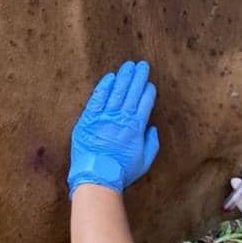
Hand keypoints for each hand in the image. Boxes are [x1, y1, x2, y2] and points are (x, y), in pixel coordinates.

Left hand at [68, 60, 159, 196]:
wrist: (97, 177)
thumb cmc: (121, 172)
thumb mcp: (144, 162)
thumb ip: (151, 144)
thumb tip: (152, 128)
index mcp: (136, 128)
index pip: (144, 103)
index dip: (148, 92)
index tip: (150, 84)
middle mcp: (121, 119)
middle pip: (132, 93)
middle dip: (138, 77)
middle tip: (142, 65)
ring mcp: (104, 117)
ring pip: (116, 92)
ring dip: (124, 77)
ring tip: (129, 65)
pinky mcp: (89, 119)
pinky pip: (97, 99)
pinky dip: (104, 87)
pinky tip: (110, 77)